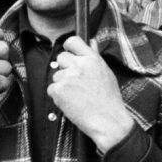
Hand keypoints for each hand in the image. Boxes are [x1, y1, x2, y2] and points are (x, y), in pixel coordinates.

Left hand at [49, 35, 135, 152]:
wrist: (108, 120)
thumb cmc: (109, 100)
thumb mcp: (106, 73)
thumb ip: (95, 57)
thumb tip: (91, 42)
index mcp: (92, 59)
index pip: (73, 41)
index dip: (69, 47)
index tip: (69, 54)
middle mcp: (79, 65)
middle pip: (61, 58)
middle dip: (65, 68)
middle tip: (75, 82)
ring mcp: (68, 77)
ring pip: (56, 75)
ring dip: (62, 84)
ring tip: (76, 96)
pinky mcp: (59, 90)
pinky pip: (51, 89)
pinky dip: (58, 97)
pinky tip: (71, 102)